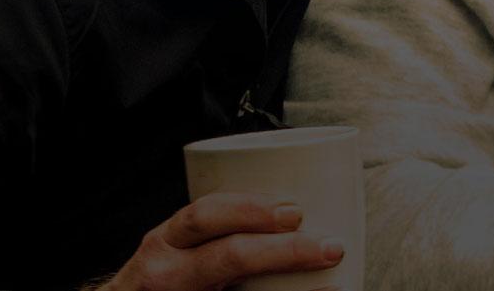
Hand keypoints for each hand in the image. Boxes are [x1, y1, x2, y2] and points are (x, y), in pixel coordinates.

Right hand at [94, 191, 343, 290]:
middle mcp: (168, 270)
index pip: (207, 216)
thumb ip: (218, 230)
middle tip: (327, 245)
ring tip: (329, 277)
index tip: (296, 210)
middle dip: (282, 250)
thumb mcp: (178, 247)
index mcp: (168, 241)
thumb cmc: (164, 276)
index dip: (253, 211)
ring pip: (233, 285)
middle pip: (228, 256)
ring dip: (289, 281)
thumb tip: (294, 214)